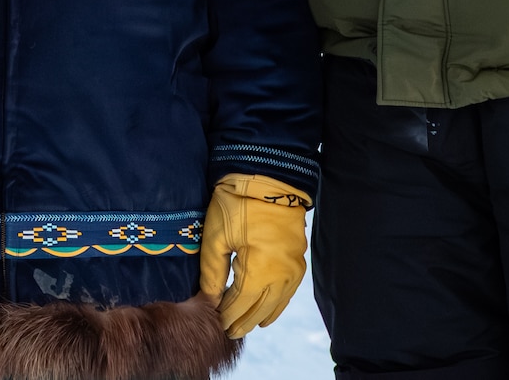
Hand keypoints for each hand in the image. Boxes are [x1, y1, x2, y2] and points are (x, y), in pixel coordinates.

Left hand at [197, 172, 311, 338]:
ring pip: (278, 303)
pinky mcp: (299, 259)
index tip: (216, 324)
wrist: (269, 177)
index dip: (228, 316)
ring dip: (261, 315)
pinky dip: (277, 303)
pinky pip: (288, 291)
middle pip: (261, 308)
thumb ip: (213, 271)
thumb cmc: (237, 203)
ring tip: (247, 325)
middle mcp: (281, 274)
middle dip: (244, 321)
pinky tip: (269, 310)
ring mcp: (294, 268)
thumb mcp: (217, 236)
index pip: (242, 304)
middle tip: (229, 332)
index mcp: (260, 269)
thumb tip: (210, 298)